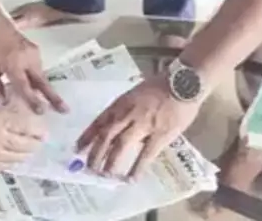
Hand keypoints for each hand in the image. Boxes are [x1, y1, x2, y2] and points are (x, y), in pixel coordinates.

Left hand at [0, 21, 67, 113]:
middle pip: (42, 81)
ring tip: (56, 104)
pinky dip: (38, 79)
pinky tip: (37, 87)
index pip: (23, 85)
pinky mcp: (37, 51)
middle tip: (66, 110)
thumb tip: (3, 104)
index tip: (41, 111)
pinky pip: (39, 69)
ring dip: (45, 90)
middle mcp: (27, 58)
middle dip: (53, 97)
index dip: (32, 99)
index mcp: (12, 63)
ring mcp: (34, 53)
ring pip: (41, 76)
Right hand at [0, 109, 45, 171]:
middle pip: (25, 144)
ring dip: (27, 154)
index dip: (37, 130)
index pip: (26, 126)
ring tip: (31, 150)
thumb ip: (4, 119)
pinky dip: (13, 161)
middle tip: (41, 141)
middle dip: (35, 143)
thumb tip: (23, 123)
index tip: (43, 131)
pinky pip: (6, 165)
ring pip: (18, 156)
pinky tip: (16, 157)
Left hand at [78, 77, 199, 179]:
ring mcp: (143, 124)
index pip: (99, 121)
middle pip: (105, 136)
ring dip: (110, 162)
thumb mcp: (136, 93)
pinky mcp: (160, 134)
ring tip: (105, 175)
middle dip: (95, 153)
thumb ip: (126, 110)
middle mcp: (127, 114)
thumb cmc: (161, 86)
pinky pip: (145, 155)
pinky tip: (131, 179)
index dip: (87, 137)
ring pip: (120, 146)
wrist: (184, 82)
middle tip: (89, 168)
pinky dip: (137, 168)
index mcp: (121, 103)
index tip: (77, 149)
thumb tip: (120, 129)